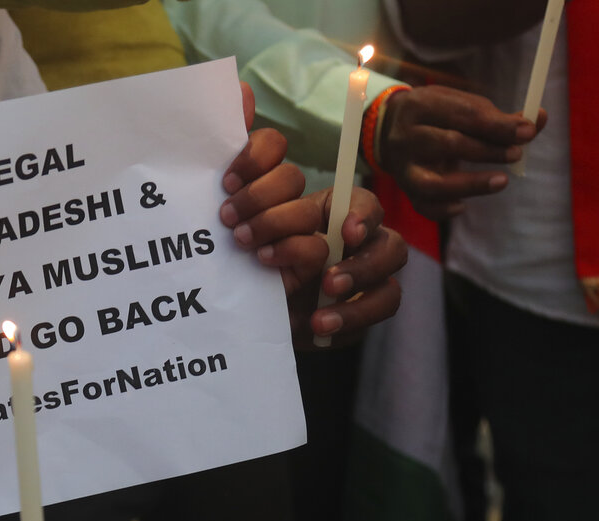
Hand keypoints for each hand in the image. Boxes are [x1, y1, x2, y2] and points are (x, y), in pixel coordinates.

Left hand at [220, 132, 406, 346]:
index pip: (336, 174)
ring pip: (389, 252)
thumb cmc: (254, 255)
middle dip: (293, 223)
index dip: (310, 179)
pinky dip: (353, 314)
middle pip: (361, 208)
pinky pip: (384, 301)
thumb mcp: (239, 208)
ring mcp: (366, 263)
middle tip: (246, 240)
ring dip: (355, 267)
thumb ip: (245, 156)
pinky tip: (316, 322)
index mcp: (329, 199)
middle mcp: (354, 226)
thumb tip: (241, 89)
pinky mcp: (369, 302)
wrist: (254, 315)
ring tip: (319, 283)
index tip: (252, 185)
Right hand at [379, 84, 545, 219]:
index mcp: (420, 106)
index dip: (498, 125)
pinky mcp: (404, 189)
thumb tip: (538, 120)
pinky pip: (423, 206)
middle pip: (449, 145)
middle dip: (488, 151)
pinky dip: (444, 209)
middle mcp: (405, 137)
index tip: (528, 132)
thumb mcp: (458, 105)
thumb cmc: (435, 116)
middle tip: (517, 154)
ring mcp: (402, 167)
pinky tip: (463, 206)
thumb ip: (496, 117)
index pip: (463, 115)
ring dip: (471, 184)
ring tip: (502, 181)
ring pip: (433, 183)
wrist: (387, 130)